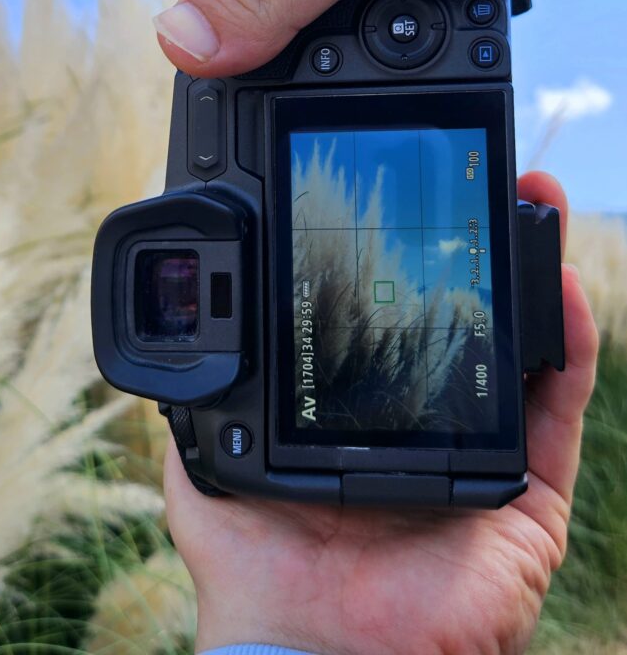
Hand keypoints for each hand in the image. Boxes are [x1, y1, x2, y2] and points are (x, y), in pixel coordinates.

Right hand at [152, 0, 626, 75]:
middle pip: (297, 23)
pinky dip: (433, 59)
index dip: (237, 37)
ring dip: (385, 64)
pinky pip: (419, 44)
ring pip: (361, 42)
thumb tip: (180, 46)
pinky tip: (448, 57)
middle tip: (351, 79)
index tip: (249, 94)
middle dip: (322, 60)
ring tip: (417, 61)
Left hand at [166, 171, 597, 654]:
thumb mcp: (215, 477)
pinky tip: (559, 278)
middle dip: (482, 252)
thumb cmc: (265, 579)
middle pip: (471, 327)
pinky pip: (561, 404)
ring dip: (533, 271)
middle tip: (483, 185)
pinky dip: (568, 340)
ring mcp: (488, 458)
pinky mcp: (533, 491)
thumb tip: (196, 351)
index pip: (401, 330)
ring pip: (523, 349)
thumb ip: (208, 414)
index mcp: (367, 423)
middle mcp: (433, 431)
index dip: (413, 270)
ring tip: (532, 199)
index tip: (411, 207)